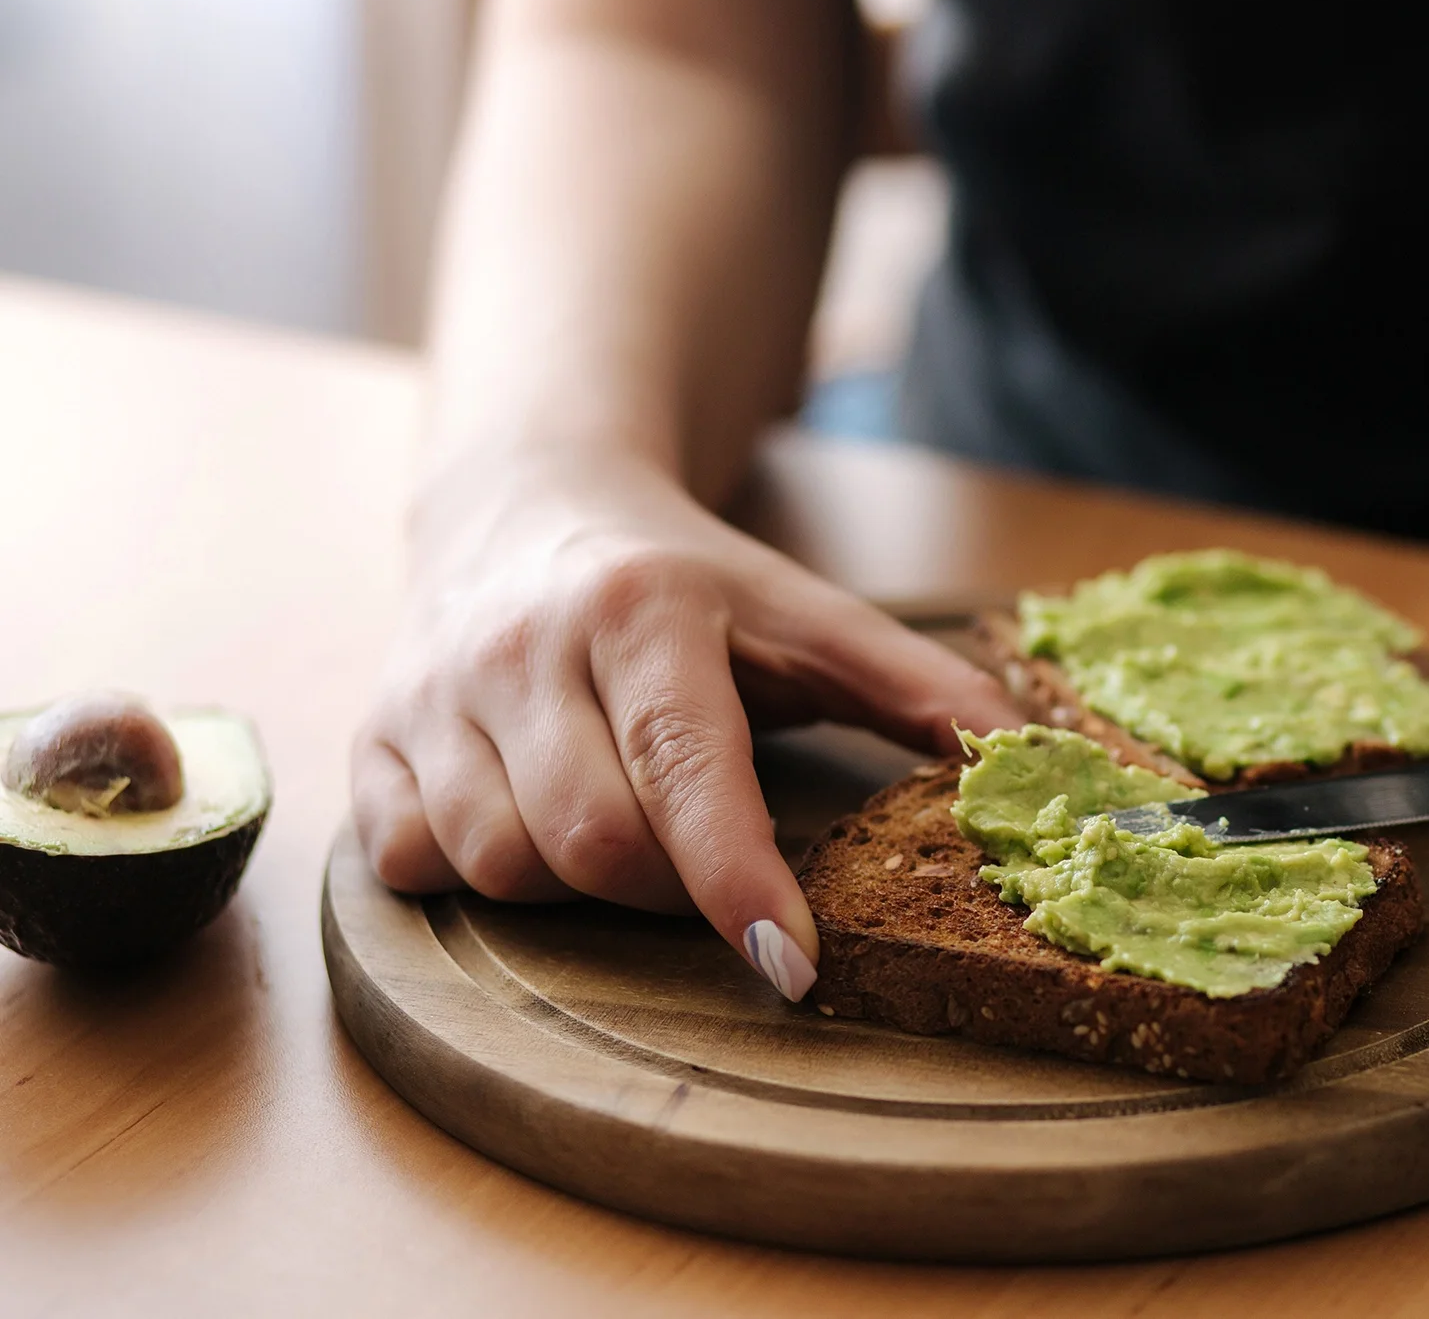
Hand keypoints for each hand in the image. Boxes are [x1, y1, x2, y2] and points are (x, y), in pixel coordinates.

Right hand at [351, 444, 1023, 997]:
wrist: (525, 502)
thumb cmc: (686, 583)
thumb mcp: (807, 614)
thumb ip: (917, 684)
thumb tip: (1021, 759)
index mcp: (643, 612)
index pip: (687, 769)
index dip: (738, 882)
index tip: (789, 966)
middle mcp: (522, 647)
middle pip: (590, 841)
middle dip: (664, 885)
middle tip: (699, 856)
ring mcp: (430, 693)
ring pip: (499, 862)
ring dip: (574, 883)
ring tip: (616, 815)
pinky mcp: (367, 734)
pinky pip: (410, 862)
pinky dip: (473, 872)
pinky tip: (523, 815)